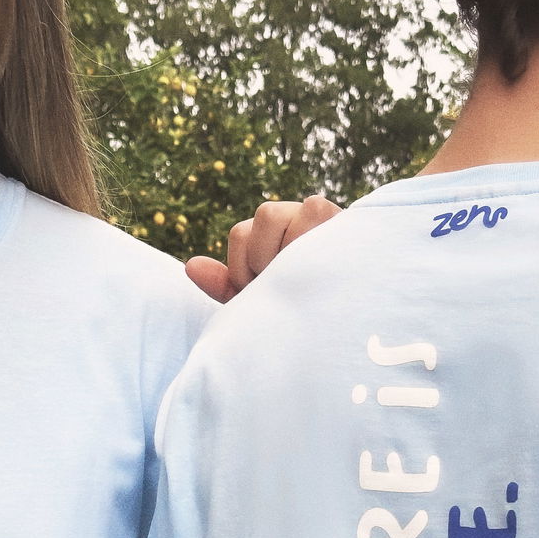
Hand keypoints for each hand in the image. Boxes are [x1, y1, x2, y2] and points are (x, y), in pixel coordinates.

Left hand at [186, 194, 342, 303]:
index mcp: (276, 232)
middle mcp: (301, 216)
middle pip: (265, 215)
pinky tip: (319, 270)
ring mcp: (326, 216)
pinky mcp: (347, 223)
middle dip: (265, 257)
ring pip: (288, 211)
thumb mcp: (260, 301)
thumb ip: (226, 285)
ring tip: (302, 277)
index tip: (261, 291)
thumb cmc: (300, 311)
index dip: (243, 267)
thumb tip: (189, 266)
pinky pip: (316, 211)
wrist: (349, 326)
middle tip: (284, 284)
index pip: (241, 233)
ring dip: (287, 250)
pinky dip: (310, 242)